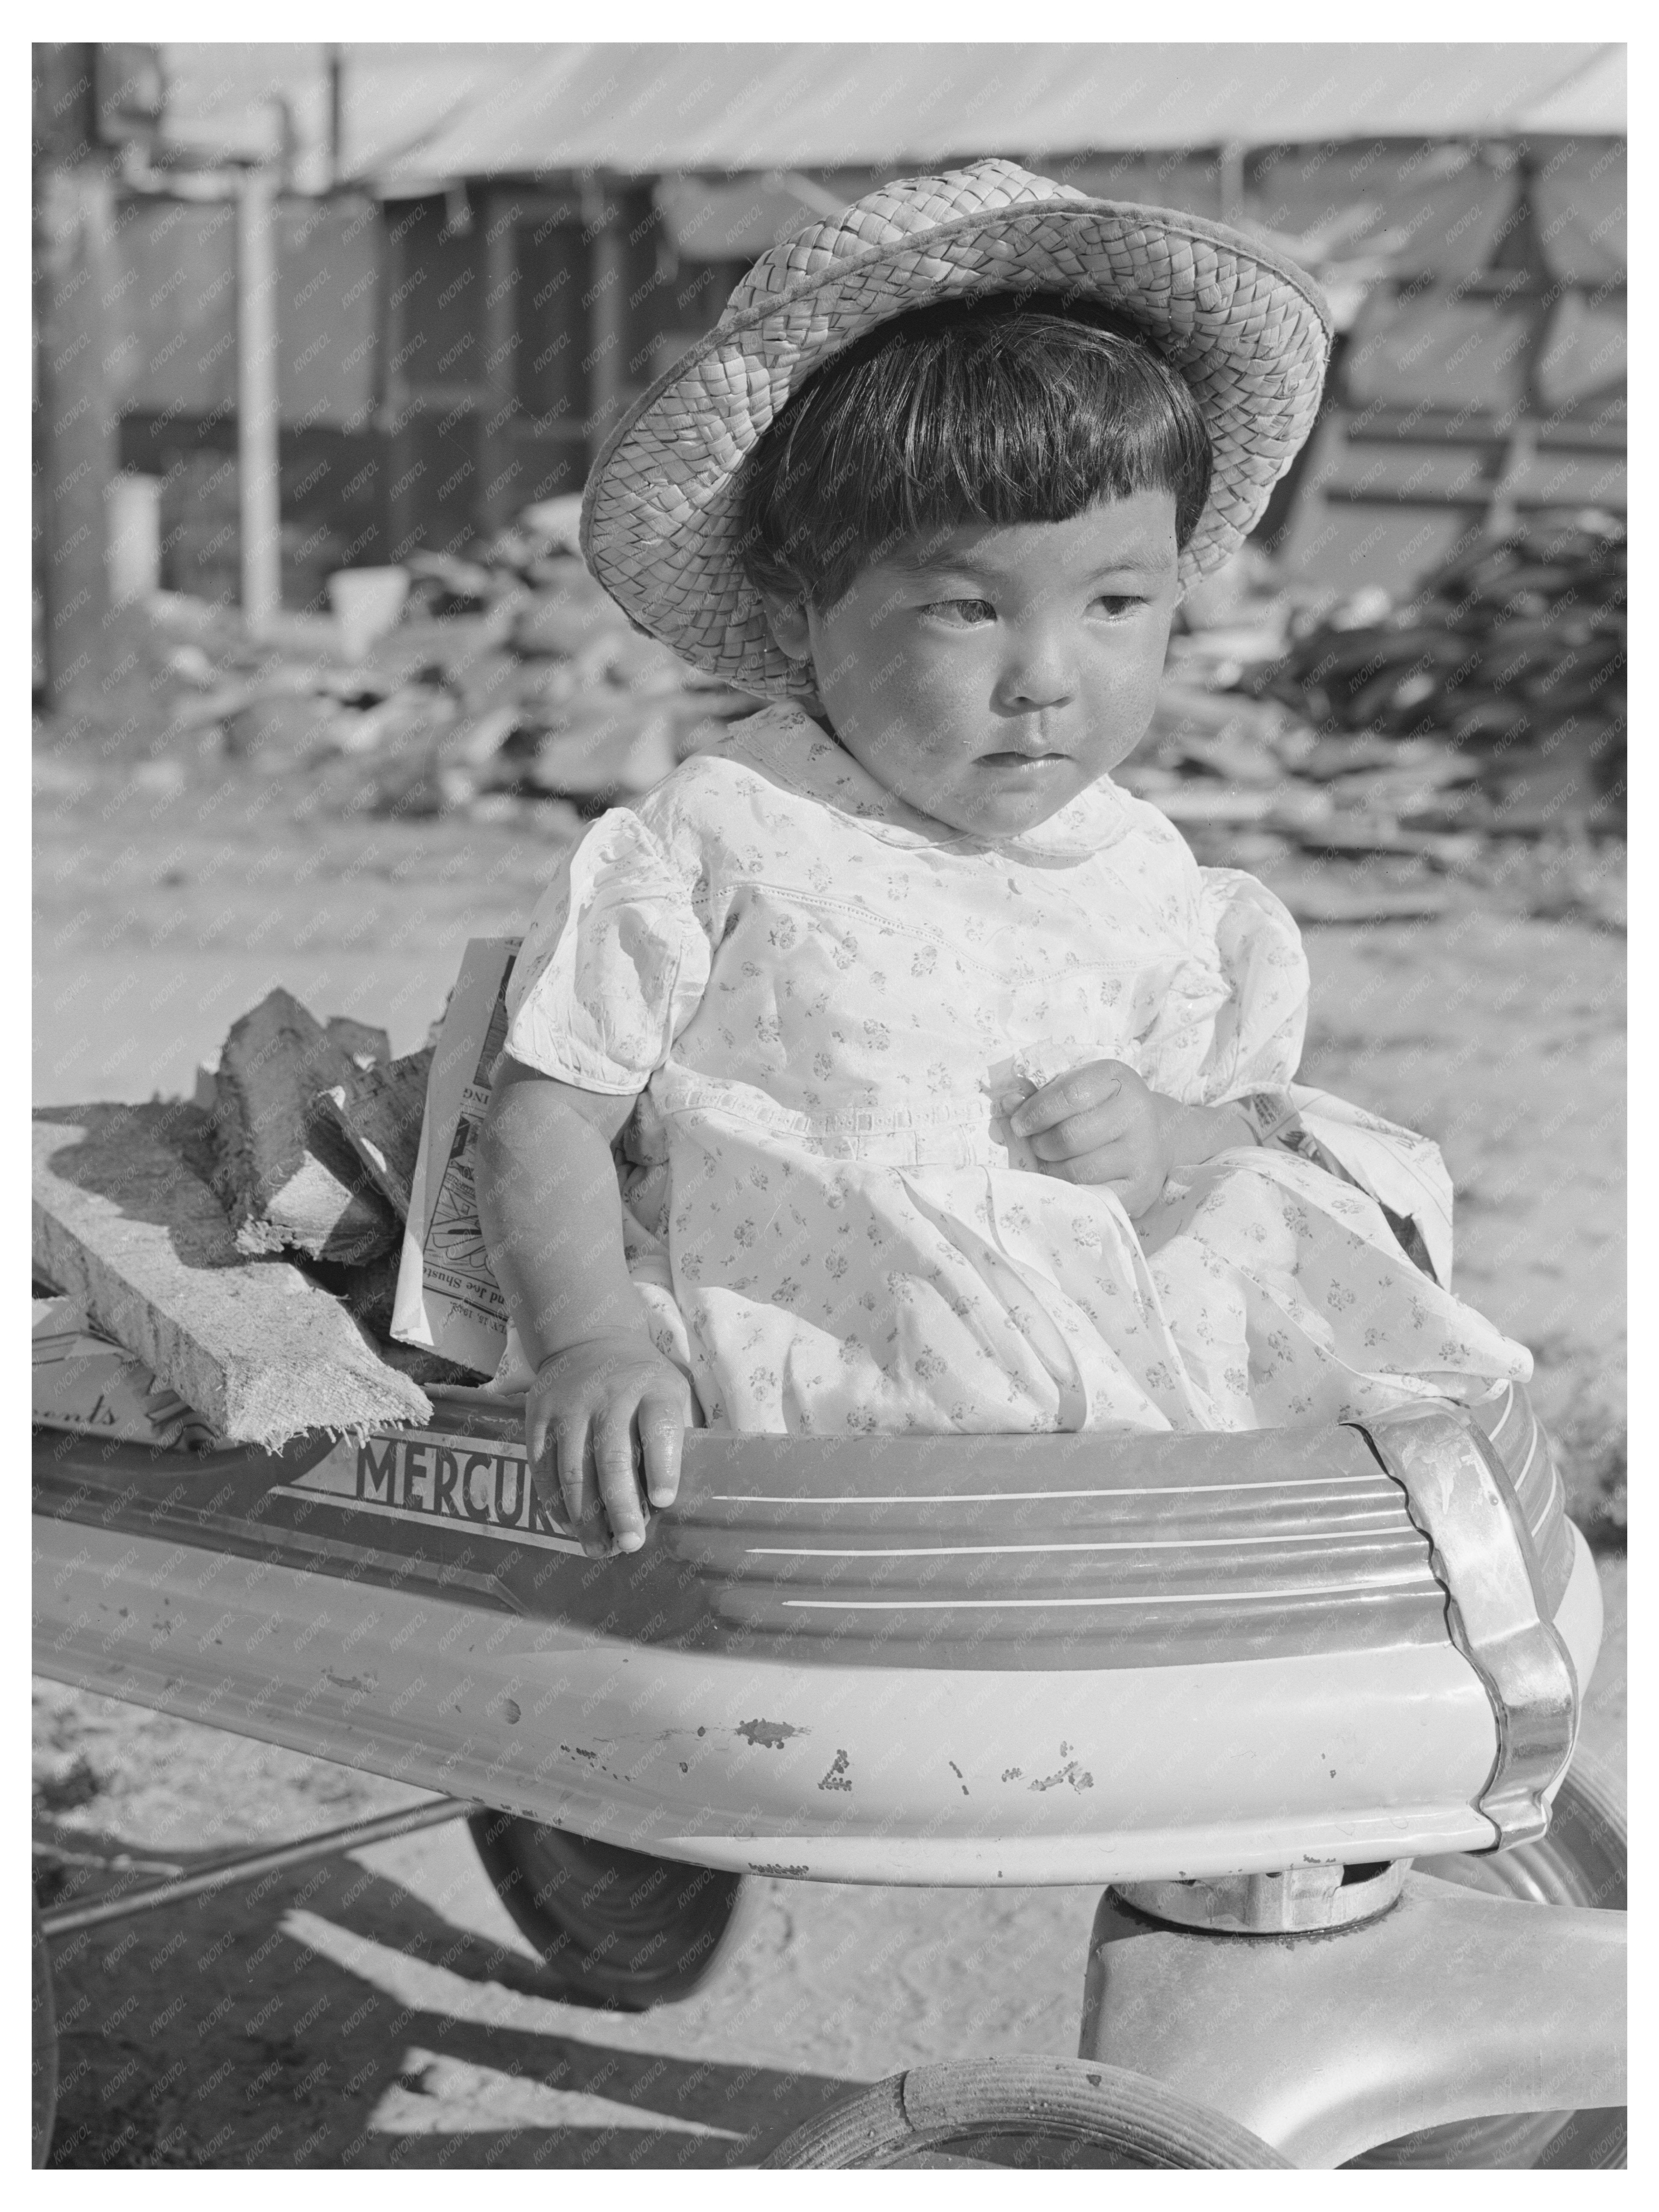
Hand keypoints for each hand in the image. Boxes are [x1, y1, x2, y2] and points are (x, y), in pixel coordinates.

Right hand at [526, 1330, 693, 1557]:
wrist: (588, 1338)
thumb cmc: (643, 1381)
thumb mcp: (672, 1391)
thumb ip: (679, 1435)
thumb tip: (691, 1496)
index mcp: (653, 1390)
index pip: (660, 1428)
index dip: (663, 1466)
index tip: (663, 1502)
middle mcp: (609, 1397)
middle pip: (613, 1457)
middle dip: (621, 1506)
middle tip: (630, 1544)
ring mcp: (569, 1408)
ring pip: (574, 1470)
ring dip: (585, 1517)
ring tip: (598, 1549)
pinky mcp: (538, 1418)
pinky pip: (542, 1468)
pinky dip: (554, 1502)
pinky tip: (568, 1525)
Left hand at [1008, 1060, 1253, 1218]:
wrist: (1159, 1135)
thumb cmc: (1105, 1108)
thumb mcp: (1079, 1087)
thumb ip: (1041, 1094)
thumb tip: (1006, 1104)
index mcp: (1117, 1079)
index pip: (1069, 1095)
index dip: (1036, 1113)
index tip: (1019, 1125)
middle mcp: (1136, 1113)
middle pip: (1070, 1138)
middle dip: (1042, 1146)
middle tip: (1038, 1148)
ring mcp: (1142, 1154)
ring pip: (1079, 1172)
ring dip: (1052, 1172)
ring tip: (1051, 1164)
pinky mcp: (1141, 1189)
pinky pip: (1093, 1197)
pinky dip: (1071, 1193)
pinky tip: (1067, 1183)